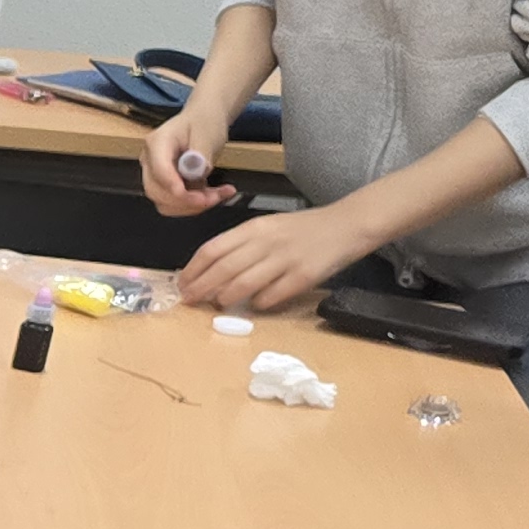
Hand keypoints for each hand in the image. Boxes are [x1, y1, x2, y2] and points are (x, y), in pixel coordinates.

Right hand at [140, 114, 239, 216]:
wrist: (203, 121)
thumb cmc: (204, 122)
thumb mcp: (208, 132)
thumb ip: (200, 152)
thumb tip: (194, 171)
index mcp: (157, 143)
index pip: (159, 171)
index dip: (175, 188)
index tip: (197, 198)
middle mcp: (149, 161)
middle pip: (157, 191)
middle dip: (186, 201)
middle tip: (214, 198)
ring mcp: (155, 176)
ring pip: (165, 203)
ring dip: (192, 206)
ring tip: (219, 194)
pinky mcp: (164, 187)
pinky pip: (175, 204)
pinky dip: (195, 205)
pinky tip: (214, 194)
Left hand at [179, 203, 378, 311]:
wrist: (347, 224)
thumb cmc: (302, 229)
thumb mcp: (268, 227)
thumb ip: (241, 245)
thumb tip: (208, 271)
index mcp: (254, 228)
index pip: (212, 249)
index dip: (193, 270)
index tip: (181, 284)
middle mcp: (266, 242)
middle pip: (222, 269)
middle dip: (200, 288)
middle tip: (189, 301)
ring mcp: (285, 260)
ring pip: (243, 284)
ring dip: (225, 298)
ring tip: (218, 304)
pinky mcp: (303, 276)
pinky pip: (271, 296)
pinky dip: (257, 304)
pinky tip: (254, 305)